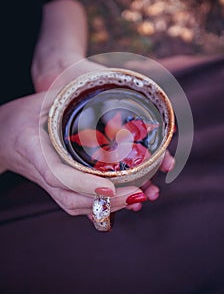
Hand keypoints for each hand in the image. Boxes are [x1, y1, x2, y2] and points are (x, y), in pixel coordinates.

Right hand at [0, 92, 173, 214]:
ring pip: (77, 206)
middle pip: (72, 199)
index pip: (57, 174)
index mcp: (35, 150)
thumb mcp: (43, 101)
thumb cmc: (23, 116)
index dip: (82, 184)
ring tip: (138, 198)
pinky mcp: (58, 187)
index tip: (108, 188)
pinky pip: (78, 203)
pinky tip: (125, 201)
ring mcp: (50, 185)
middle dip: (106, 202)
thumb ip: (68, 96)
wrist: (3, 137)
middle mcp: (43, 173)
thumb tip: (103, 86)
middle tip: (138, 194)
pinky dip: (101, 207)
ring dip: (108, 208)